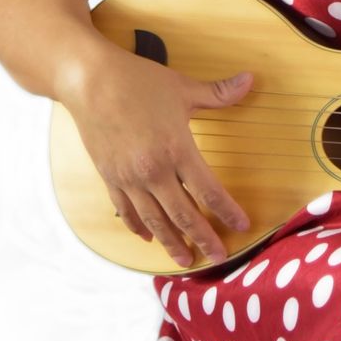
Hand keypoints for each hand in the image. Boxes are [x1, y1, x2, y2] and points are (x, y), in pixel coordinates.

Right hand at [63, 46, 253, 268]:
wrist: (89, 81)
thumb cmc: (138, 82)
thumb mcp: (183, 88)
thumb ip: (219, 93)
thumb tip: (251, 80)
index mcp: (177, 150)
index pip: (209, 191)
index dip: (227, 211)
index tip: (242, 226)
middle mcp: (153, 171)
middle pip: (183, 215)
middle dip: (203, 238)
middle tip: (219, 257)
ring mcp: (129, 178)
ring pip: (154, 220)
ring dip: (172, 243)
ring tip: (186, 260)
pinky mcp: (109, 177)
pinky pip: (126, 211)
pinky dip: (138, 227)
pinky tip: (148, 238)